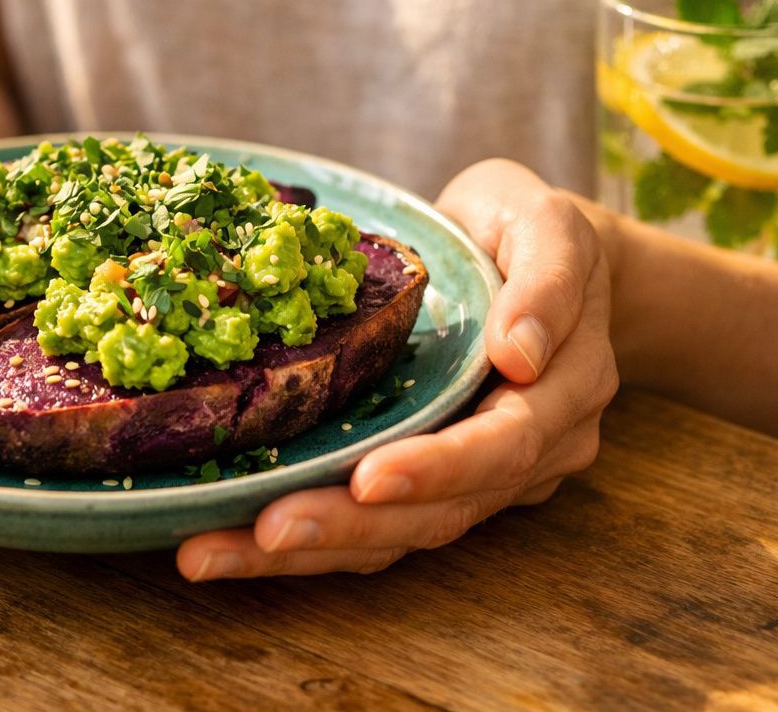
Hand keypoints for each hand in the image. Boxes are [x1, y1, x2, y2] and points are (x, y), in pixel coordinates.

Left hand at [177, 159, 617, 578]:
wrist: (530, 257)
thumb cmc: (523, 227)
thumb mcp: (547, 223)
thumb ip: (549, 279)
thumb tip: (520, 353)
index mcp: (562, 392)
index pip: (504, 446)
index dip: (437, 469)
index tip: (368, 480)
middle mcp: (529, 453)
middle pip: (441, 511)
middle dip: (349, 527)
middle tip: (266, 531)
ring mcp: (478, 478)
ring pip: (397, 533)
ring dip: (308, 551)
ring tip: (215, 555)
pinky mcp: (428, 483)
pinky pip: (371, 525)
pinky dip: (303, 542)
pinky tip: (225, 544)